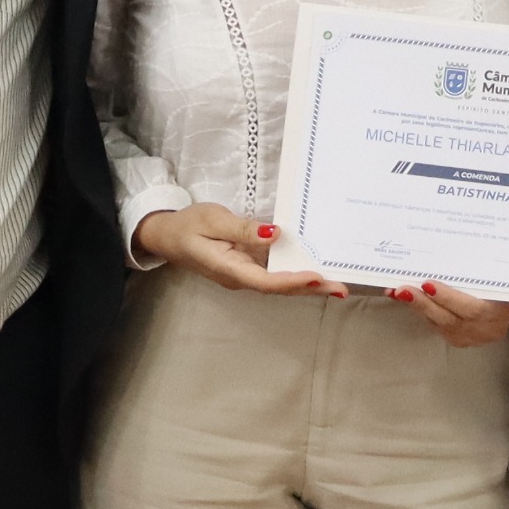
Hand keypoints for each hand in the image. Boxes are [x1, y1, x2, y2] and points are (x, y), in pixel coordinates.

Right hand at [135, 202, 335, 295]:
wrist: (167, 236)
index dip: (292, 281)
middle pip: (279, 288)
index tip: (315, 277)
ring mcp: (244, 275)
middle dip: (310, 288)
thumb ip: (243, 230)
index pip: (265, 281)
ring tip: (336, 283)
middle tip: (341, 288)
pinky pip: (275, 275)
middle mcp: (240, 278)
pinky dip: (296, 275)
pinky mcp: (247, 269)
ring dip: (307, 285)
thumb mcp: (213, 219)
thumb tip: (274, 234)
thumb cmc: (188, 225)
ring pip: (280, 284)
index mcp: (229, 269)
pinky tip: (314, 270)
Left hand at [391, 279, 508, 346]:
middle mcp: (484, 329)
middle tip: (402, 289)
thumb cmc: (508, 284)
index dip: (448, 298)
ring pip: (438, 322)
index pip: (472, 308)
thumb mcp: (506, 275)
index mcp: (499, 311)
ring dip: (416, 306)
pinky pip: (435, 323)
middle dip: (423, 303)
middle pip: (449, 318)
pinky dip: (419, 309)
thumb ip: (492, 268)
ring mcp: (469, 336)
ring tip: (395, 291)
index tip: (428, 285)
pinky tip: (403, 296)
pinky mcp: (456, 338)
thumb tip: (470, 245)